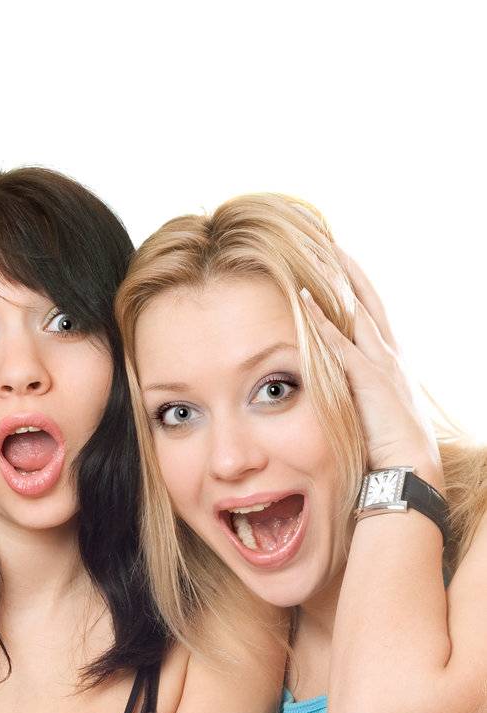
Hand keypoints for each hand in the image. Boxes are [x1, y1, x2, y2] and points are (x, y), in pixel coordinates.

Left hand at [300, 250, 443, 489]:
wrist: (409, 470)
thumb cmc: (388, 451)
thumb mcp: (371, 415)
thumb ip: (356, 396)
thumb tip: (335, 391)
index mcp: (390, 363)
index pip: (372, 315)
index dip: (357, 288)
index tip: (341, 264)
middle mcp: (388, 356)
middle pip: (366, 301)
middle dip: (348, 270)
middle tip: (328, 241)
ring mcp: (381, 365)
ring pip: (355, 312)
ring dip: (335, 283)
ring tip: (315, 255)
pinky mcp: (369, 379)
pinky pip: (341, 343)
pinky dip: (321, 321)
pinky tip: (303, 300)